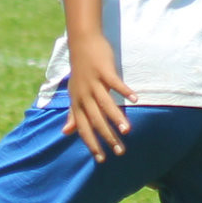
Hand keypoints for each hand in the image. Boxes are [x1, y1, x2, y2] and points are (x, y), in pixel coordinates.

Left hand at [64, 34, 136, 160]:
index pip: (84, 128)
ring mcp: (93, 82)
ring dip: (116, 118)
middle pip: (96, 120)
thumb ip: (72, 114)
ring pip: (106, 104)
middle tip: (120, 152)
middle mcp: (84, 95)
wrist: (81, 43)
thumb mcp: (74, 94)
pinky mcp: (103, 70)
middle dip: (107, 137)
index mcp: (78, 102)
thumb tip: (66, 132)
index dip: (92, 144)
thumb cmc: (80, 71)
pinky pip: (115, 83)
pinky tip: (135, 99)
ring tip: (127, 131)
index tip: (102, 159)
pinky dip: (125, 91)